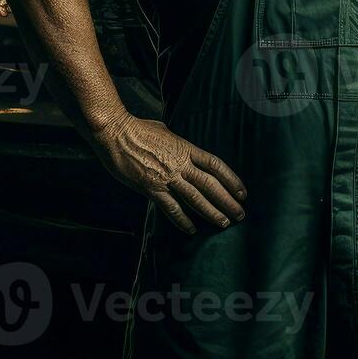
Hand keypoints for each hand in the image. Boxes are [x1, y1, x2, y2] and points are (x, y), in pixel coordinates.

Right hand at [95, 116, 246, 233]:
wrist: (115, 133)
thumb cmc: (137, 128)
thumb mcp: (164, 131)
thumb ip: (176, 143)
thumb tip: (180, 148)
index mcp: (186, 148)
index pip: (215, 165)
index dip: (231, 179)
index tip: (242, 192)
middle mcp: (180, 164)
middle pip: (211, 185)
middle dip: (228, 201)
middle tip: (240, 215)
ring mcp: (167, 176)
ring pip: (195, 198)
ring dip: (211, 212)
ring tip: (224, 223)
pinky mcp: (151, 187)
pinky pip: (171, 207)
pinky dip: (182, 220)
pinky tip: (191, 230)